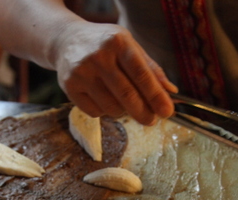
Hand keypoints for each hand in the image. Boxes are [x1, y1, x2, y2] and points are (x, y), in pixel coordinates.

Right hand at [51, 21, 176, 125]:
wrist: (66, 40)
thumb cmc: (106, 45)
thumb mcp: (130, 46)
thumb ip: (151, 68)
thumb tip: (171, 92)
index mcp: (118, 42)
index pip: (141, 74)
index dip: (156, 96)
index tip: (167, 112)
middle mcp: (98, 56)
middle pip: (127, 95)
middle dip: (143, 112)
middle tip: (151, 120)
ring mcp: (81, 72)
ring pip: (111, 107)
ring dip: (124, 112)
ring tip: (125, 103)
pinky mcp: (69, 87)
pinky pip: (95, 112)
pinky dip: (105, 112)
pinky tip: (105, 99)